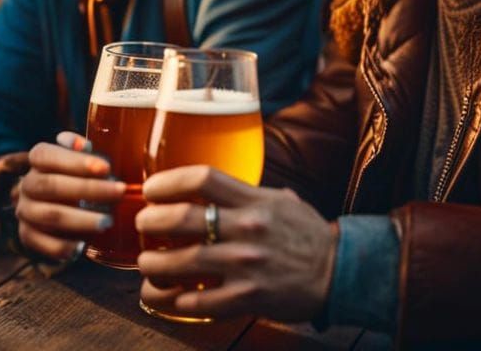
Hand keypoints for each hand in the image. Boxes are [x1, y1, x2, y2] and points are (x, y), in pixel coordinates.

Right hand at [15, 131, 125, 260]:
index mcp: (38, 159)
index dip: (75, 161)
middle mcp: (27, 184)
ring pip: (51, 215)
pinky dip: (64, 246)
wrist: (54, 202)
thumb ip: (81, 150)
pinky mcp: (27, 235)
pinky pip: (44, 244)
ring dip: (82, 219)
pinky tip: (84, 246)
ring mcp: (25, 211)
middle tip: (118, 192)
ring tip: (108, 221)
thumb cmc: (75, 173)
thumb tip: (83, 145)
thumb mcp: (79, 156)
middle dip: (88, 189)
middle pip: (52, 185)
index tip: (107, 167)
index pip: (47, 156)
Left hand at [136, 165, 336, 321]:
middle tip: (141, 225)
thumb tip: (212, 184)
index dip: (168, 181)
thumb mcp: (280, 199)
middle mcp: (247, 227)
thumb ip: (246, 192)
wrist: (339, 270)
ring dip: (154, 264)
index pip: (202, 178)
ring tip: (145, 264)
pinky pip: (200, 302)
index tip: (151, 189)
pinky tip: (166, 297)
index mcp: (253, 199)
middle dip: (151, 221)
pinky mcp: (249, 298)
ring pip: (184, 262)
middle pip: (183, 218)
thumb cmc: (306, 232)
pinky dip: (176, 301)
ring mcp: (246, 264)